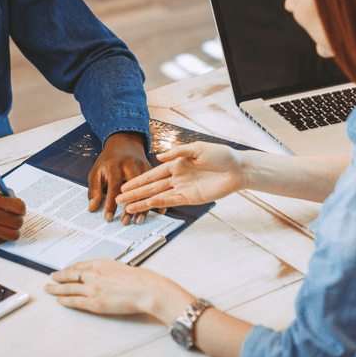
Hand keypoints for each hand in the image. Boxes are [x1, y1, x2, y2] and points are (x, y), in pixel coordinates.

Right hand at [0, 180, 24, 246]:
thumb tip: (13, 197)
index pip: (19, 206)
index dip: (20, 208)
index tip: (17, 208)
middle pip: (18, 221)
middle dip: (17, 219)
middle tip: (11, 217)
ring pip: (13, 234)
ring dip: (12, 230)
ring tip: (5, 225)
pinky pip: (2, 241)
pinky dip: (1, 236)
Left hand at [46, 259, 191, 321]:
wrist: (146, 289)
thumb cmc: (138, 279)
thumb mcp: (119, 266)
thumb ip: (106, 269)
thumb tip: (101, 273)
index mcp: (100, 263)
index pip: (79, 266)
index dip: (69, 269)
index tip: (64, 270)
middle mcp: (93, 274)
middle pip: (70, 275)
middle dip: (58, 276)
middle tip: (51, 277)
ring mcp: (92, 288)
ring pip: (69, 288)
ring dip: (56, 288)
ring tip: (49, 288)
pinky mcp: (94, 303)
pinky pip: (74, 301)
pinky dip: (65, 300)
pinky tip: (59, 300)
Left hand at [88, 132, 150, 224]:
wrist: (124, 141)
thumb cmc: (108, 160)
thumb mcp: (96, 171)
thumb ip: (94, 190)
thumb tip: (92, 208)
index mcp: (115, 165)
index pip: (114, 188)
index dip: (111, 204)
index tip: (108, 218)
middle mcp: (130, 165)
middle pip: (133, 188)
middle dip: (130, 207)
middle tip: (125, 222)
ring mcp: (143, 166)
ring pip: (146, 188)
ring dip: (144, 205)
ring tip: (139, 220)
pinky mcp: (151, 169)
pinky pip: (156, 185)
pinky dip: (158, 197)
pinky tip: (159, 211)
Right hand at [116, 142, 244, 214]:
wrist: (238, 169)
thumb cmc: (221, 156)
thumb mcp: (199, 148)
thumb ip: (178, 152)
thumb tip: (158, 157)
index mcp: (176, 163)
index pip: (152, 173)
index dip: (138, 180)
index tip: (124, 184)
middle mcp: (176, 177)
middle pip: (150, 186)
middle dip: (134, 193)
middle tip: (117, 199)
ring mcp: (182, 188)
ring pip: (156, 196)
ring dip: (141, 202)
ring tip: (126, 208)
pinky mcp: (190, 198)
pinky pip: (170, 202)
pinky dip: (157, 205)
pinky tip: (146, 208)